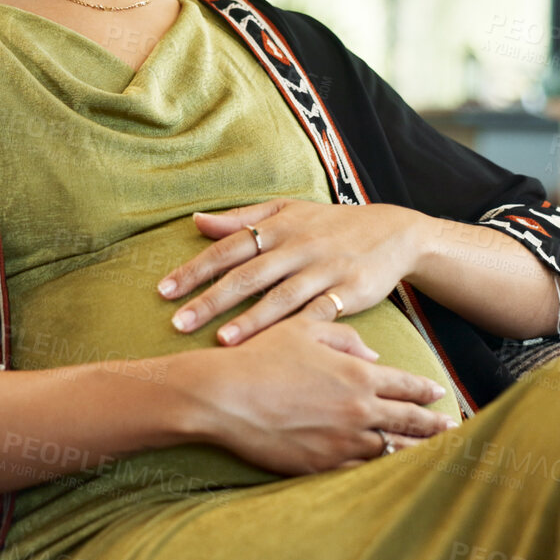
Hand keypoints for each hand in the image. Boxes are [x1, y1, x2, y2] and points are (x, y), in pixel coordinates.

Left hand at [159, 198, 426, 345]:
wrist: (394, 233)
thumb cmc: (331, 224)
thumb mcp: (289, 210)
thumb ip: (242, 218)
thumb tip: (196, 221)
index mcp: (279, 228)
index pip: (228, 249)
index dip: (196, 269)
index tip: (164, 290)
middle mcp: (298, 248)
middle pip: (248, 275)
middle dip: (212, 300)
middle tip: (178, 322)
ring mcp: (324, 271)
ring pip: (282, 298)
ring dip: (251, 320)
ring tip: (222, 342)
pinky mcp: (350, 293)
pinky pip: (319, 315)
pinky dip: (298, 330)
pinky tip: (280, 349)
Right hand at [168, 295, 459, 473]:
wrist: (225, 396)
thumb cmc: (260, 357)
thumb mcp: (303, 329)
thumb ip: (344, 337)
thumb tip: (373, 356)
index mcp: (357, 375)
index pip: (405, 385)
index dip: (424, 390)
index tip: (438, 394)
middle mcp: (358, 410)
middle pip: (409, 421)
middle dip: (434, 426)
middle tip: (453, 429)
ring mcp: (342, 442)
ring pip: (391, 450)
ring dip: (415, 451)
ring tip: (433, 455)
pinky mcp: (322, 465)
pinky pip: (362, 472)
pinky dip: (380, 471)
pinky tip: (391, 473)